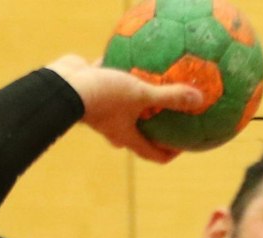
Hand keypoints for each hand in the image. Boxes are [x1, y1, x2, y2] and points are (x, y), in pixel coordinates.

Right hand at [46, 54, 204, 163]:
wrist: (63, 87)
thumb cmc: (103, 97)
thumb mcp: (140, 95)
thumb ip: (169, 97)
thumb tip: (199, 100)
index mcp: (126, 137)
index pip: (153, 154)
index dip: (171, 152)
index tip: (186, 144)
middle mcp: (114, 128)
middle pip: (139, 134)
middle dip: (155, 128)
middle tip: (172, 116)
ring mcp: (102, 111)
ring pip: (124, 109)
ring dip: (138, 101)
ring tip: (154, 85)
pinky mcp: (92, 90)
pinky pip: (111, 83)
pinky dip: (122, 75)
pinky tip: (134, 58)